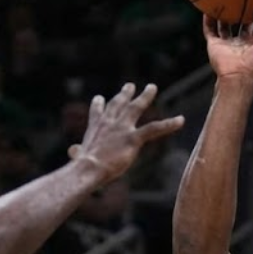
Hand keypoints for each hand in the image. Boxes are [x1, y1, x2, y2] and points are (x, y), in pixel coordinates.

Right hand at [67, 83, 184, 183]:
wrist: (88, 168)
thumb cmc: (82, 166)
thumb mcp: (78, 157)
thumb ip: (77, 153)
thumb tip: (72, 152)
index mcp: (95, 128)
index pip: (97, 114)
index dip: (99, 105)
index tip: (99, 98)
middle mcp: (109, 123)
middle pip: (118, 104)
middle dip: (125, 94)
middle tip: (130, 86)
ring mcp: (122, 128)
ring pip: (136, 108)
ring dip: (145, 97)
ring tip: (152, 88)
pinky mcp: (133, 138)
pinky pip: (154, 128)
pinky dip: (169, 124)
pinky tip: (180, 120)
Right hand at [203, 7, 252, 80]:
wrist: (237, 76)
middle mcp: (241, 42)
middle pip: (241, 23)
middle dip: (242, 11)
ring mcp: (227, 43)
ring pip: (224, 25)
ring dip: (224, 14)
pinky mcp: (215, 45)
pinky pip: (209, 30)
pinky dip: (207, 20)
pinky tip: (208, 9)